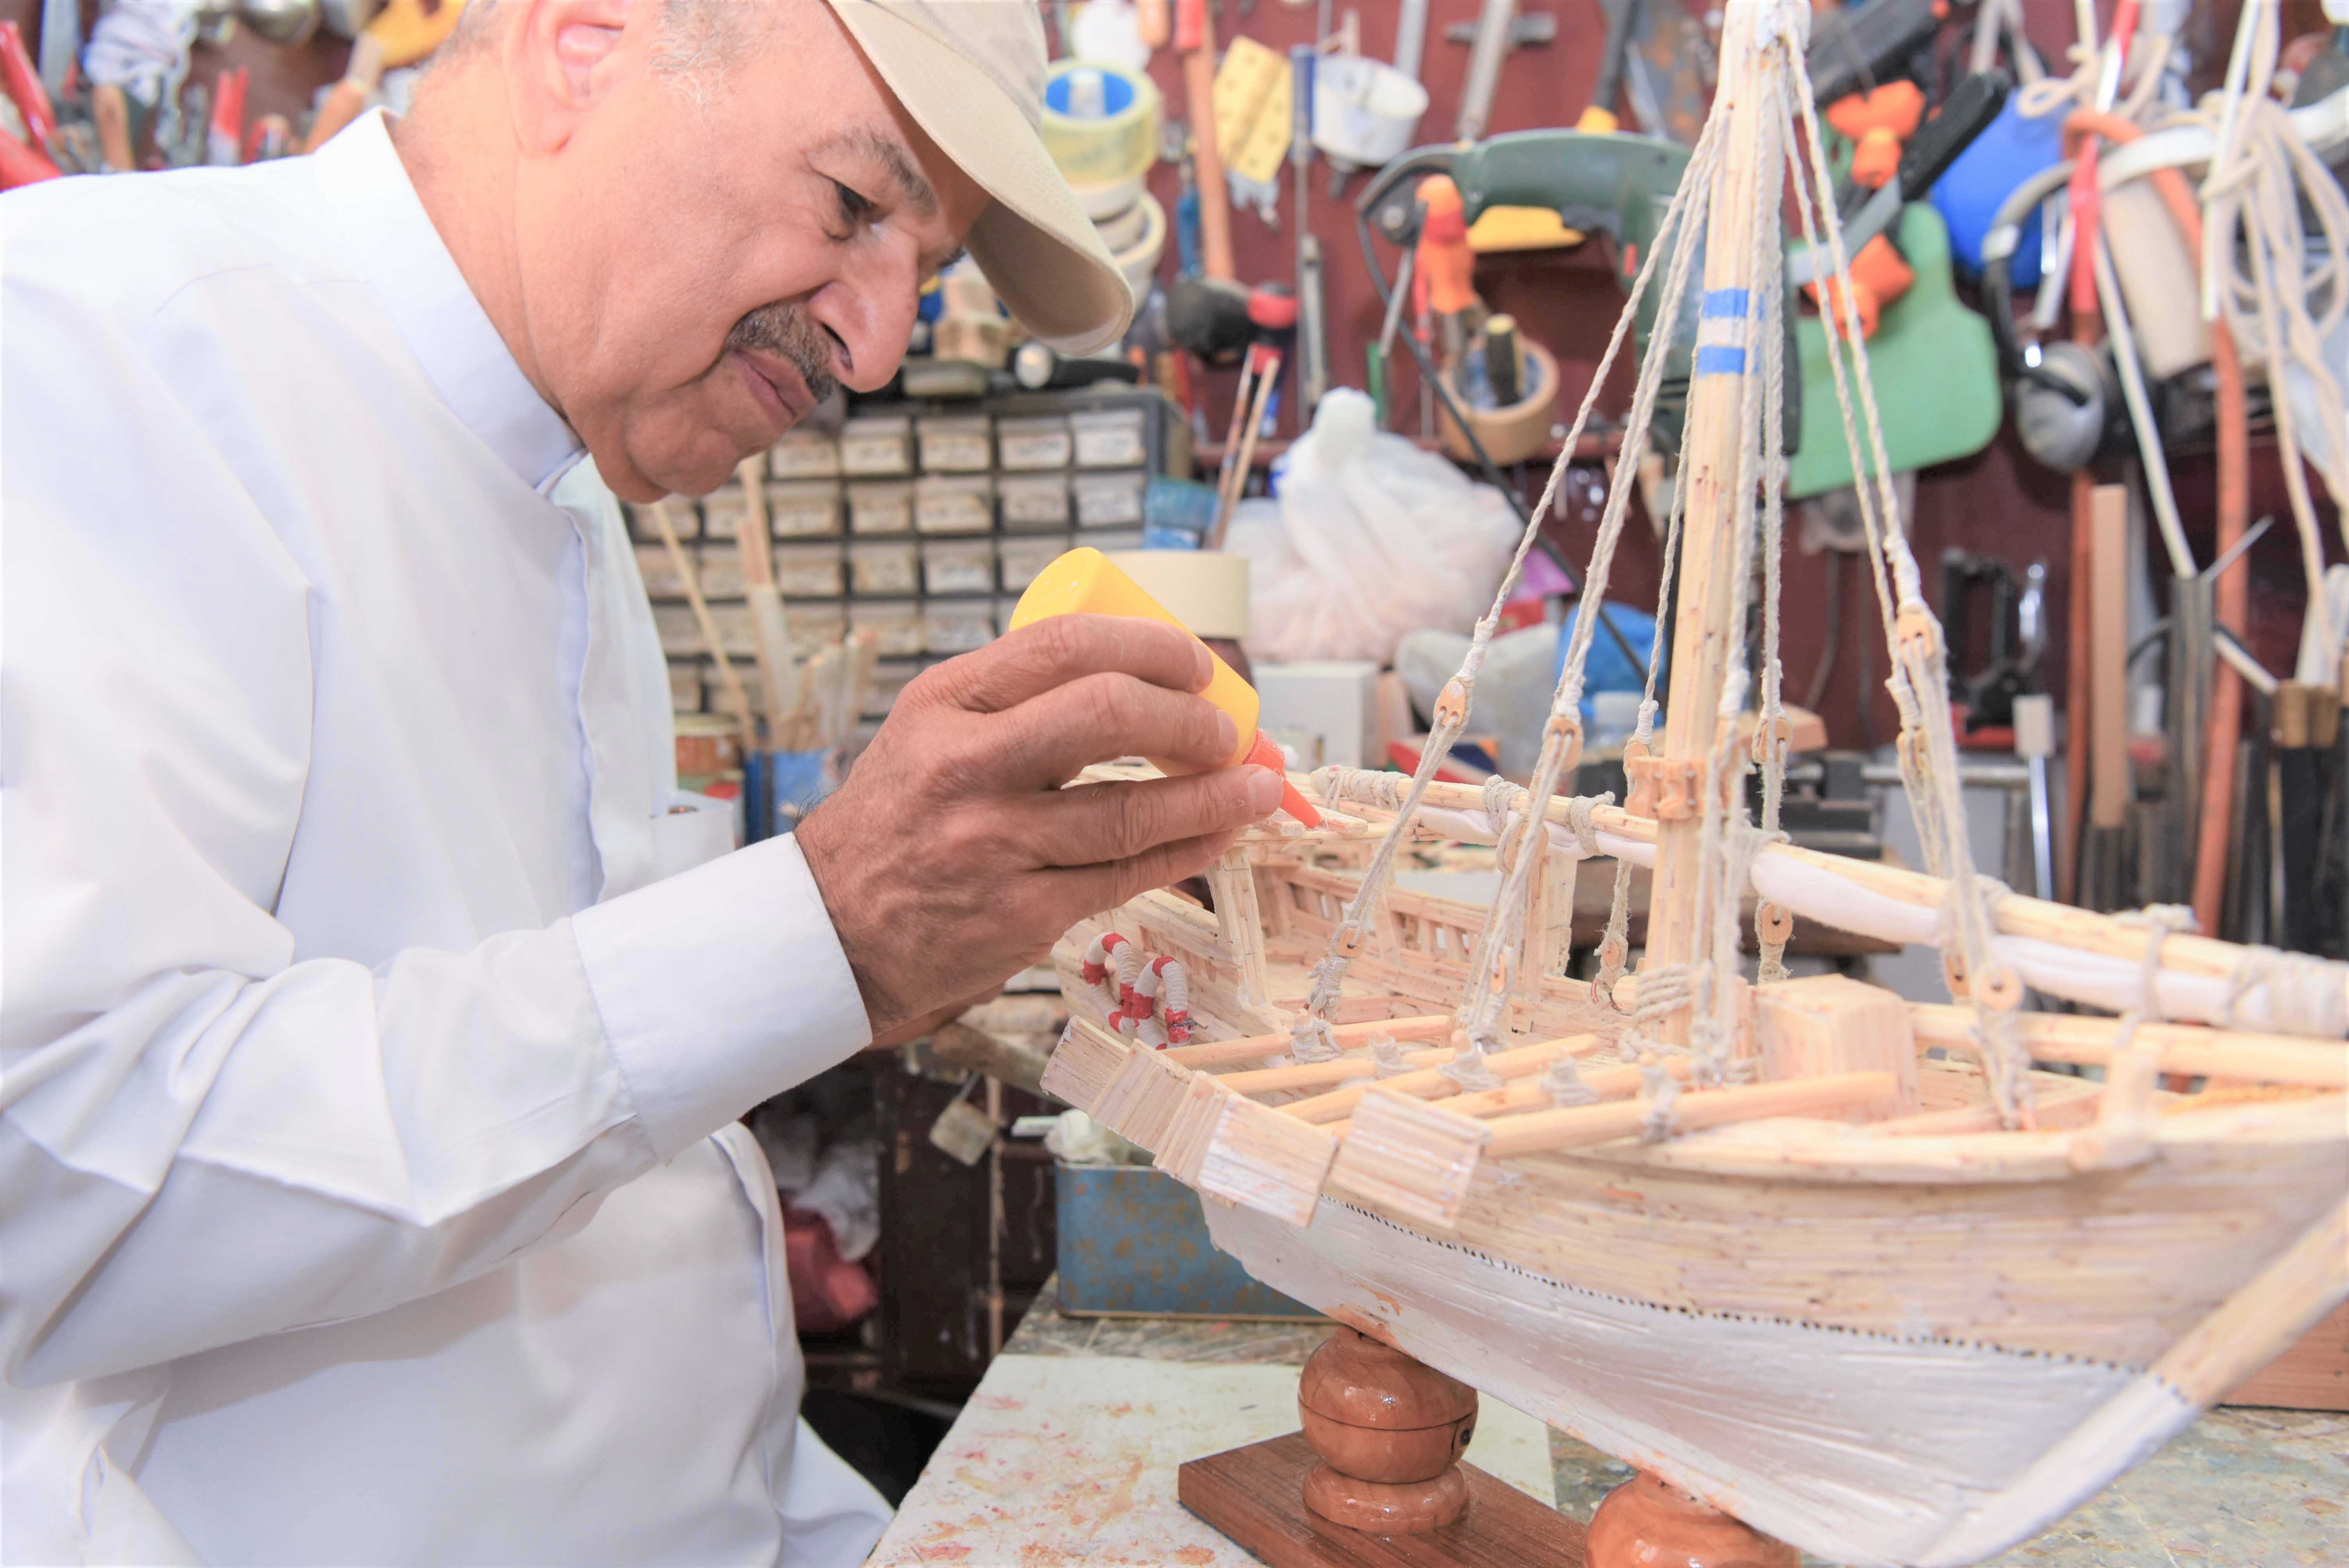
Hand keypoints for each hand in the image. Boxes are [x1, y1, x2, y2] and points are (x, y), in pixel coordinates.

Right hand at [796, 614, 1279, 1041]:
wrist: (831, 931)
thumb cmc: (898, 820)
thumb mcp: (932, 731)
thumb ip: (1018, 699)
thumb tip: (1144, 678)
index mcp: (945, 705)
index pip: (1064, 646)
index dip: (1149, 646)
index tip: (1193, 662)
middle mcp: (966, 768)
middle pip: (1108, 714)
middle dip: (1190, 717)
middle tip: (1227, 728)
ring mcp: (994, 846)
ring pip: (1134, 809)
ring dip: (1216, 795)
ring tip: (1259, 783)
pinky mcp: (1021, 915)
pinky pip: (1128, 875)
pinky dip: (1189, 850)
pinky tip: (1219, 835)